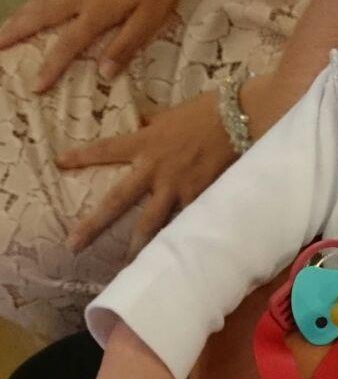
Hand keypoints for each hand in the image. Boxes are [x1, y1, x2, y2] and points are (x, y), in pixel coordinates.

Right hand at [0, 0, 191, 91]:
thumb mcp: (151, 19)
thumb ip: (126, 45)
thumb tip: (103, 73)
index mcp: (99, 11)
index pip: (68, 44)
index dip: (51, 66)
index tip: (35, 86)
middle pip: (42, 14)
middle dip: (16, 31)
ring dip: (22, 13)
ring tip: (5, 27)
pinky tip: (36, 4)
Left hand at [57, 87, 234, 258]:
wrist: (237, 118)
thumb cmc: (204, 111)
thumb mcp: (170, 113)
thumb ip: (152, 122)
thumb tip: (140, 120)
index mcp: (144, 143)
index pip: (106, 149)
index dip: (82, 157)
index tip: (60, 163)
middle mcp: (153, 168)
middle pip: (117, 200)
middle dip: (94, 224)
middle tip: (73, 244)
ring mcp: (175, 186)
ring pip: (150, 222)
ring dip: (136, 246)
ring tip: (125, 266)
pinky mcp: (198, 197)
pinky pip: (184, 222)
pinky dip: (180, 238)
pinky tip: (174, 258)